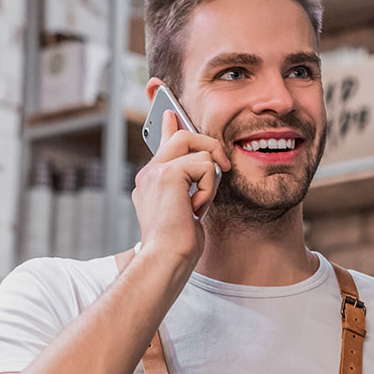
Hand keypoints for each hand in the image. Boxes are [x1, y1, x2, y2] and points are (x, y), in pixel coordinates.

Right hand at [131, 109, 230, 261]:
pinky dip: (208, 188)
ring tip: (200, 203)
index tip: (171, 113)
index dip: (168, 127)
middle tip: (224, 166)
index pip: (162, 145)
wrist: (166, 259)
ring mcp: (155, 171)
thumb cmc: (178, 246)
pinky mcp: (168, 173)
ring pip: (196, 145)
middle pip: (183, 136)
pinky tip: (196, 208)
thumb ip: (191, 187)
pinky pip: (205, 165)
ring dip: (209, 177)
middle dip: (209, 146)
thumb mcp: (188, 210)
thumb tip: (209, 168)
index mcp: (151, 182)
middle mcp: (149, 173)